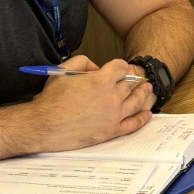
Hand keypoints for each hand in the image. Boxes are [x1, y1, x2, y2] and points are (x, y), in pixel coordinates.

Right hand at [29, 55, 155, 151]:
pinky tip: (148, 114)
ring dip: (143, 94)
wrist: (44, 126)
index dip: (120, 66)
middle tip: (137, 79)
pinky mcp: (112, 131)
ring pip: (136, 102)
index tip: (120, 68)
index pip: (120, 68)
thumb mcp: (63, 70)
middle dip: (133, 80)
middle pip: (129, 85)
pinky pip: (133, 124)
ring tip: (148, 90)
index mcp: (101, 80)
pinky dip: (142, 118)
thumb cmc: (51, 100)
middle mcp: (111, 97)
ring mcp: (114, 115)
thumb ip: (83, 62)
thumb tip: (96, 67)